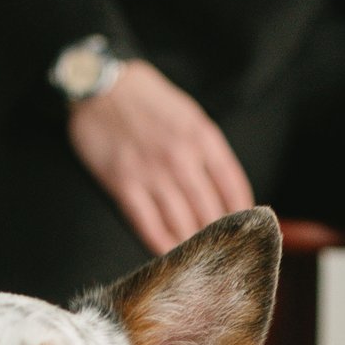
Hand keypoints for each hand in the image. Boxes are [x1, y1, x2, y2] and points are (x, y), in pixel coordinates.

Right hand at [69, 62, 252, 254]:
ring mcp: (152, 173)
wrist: (100, 87)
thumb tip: (225, 189)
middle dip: (218, 237)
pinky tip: (169, 254)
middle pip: (210, 212)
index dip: (242, 214)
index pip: (233, 187)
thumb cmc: (147, 100)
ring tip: (197, 258)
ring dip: (191, 244)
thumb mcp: (189, 114)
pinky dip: (161, 244)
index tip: (244, 230)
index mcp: (203, 137)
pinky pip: (149, 225)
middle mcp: (181, 157)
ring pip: (182, 223)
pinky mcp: (124, 185)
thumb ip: (208, 147)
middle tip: (221, 252)